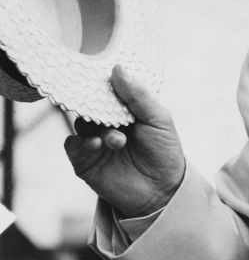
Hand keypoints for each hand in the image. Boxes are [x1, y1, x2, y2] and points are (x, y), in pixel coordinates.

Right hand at [64, 65, 185, 216]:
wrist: (162, 191)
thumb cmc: (164, 152)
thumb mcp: (159, 119)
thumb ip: (139, 96)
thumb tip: (118, 68)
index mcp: (125, 109)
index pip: (108, 89)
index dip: (105, 83)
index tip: (103, 75)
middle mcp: (107, 122)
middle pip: (90, 103)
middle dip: (97, 104)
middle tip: (106, 108)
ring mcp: (94, 140)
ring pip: (82, 122)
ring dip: (96, 127)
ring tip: (118, 139)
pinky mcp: (84, 160)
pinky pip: (73, 144)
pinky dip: (82, 142)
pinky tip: (97, 144)